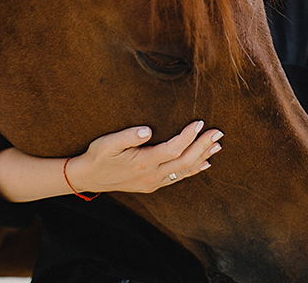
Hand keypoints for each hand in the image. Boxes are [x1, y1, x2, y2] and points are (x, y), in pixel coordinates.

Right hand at [67, 120, 222, 193]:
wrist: (88, 178)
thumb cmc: (98, 156)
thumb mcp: (107, 143)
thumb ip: (127, 136)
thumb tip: (147, 131)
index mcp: (143, 163)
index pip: (173, 149)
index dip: (188, 136)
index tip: (200, 122)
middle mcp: (152, 175)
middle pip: (185, 161)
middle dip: (203, 146)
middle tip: (218, 133)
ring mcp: (153, 182)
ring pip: (184, 171)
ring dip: (202, 158)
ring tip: (217, 146)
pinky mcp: (152, 185)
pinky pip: (178, 178)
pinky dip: (193, 170)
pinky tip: (204, 164)